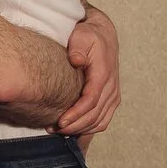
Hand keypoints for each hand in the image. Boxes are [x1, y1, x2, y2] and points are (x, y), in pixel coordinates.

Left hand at [56, 4, 119, 135]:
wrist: (102, 35)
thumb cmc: (88, 35)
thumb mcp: (82, 35)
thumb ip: (78, 47)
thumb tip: (76, 60)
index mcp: (104, 74)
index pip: (90, 100)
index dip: (76, 114)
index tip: (60, 121)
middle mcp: (111, 88)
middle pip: (94, 115)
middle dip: (74, 126)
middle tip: (53, 129)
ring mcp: (113, 95)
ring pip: (100, 121)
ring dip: (80, 130)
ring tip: (59, 131)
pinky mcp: (111, 100)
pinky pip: (103, 120)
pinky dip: (89, 129)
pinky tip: (73, 132)